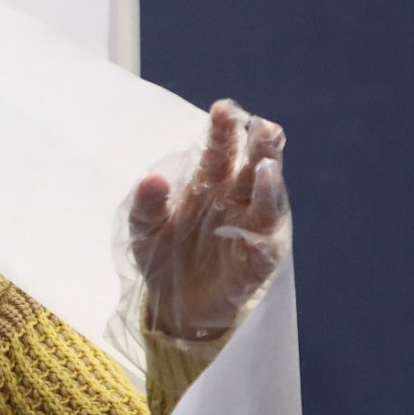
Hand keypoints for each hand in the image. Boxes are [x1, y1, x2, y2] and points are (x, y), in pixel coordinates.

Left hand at [127, 99, 289, 340]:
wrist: (171, 304)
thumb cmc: (163, 255)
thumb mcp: (144, 228)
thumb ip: (146, 203)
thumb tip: (150, 177)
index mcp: (209, 185)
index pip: (220, 152)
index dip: (223, 131)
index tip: (222, 110)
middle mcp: (235, 202)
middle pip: (254, 170)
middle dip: (261, 149)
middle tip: (265, 128)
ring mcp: (247, 232)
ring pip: (266, 206)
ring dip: (270, 189)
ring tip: (266, 170)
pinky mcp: (252, 267)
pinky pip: (263, 254)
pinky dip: (263, 244)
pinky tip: (260, 237)